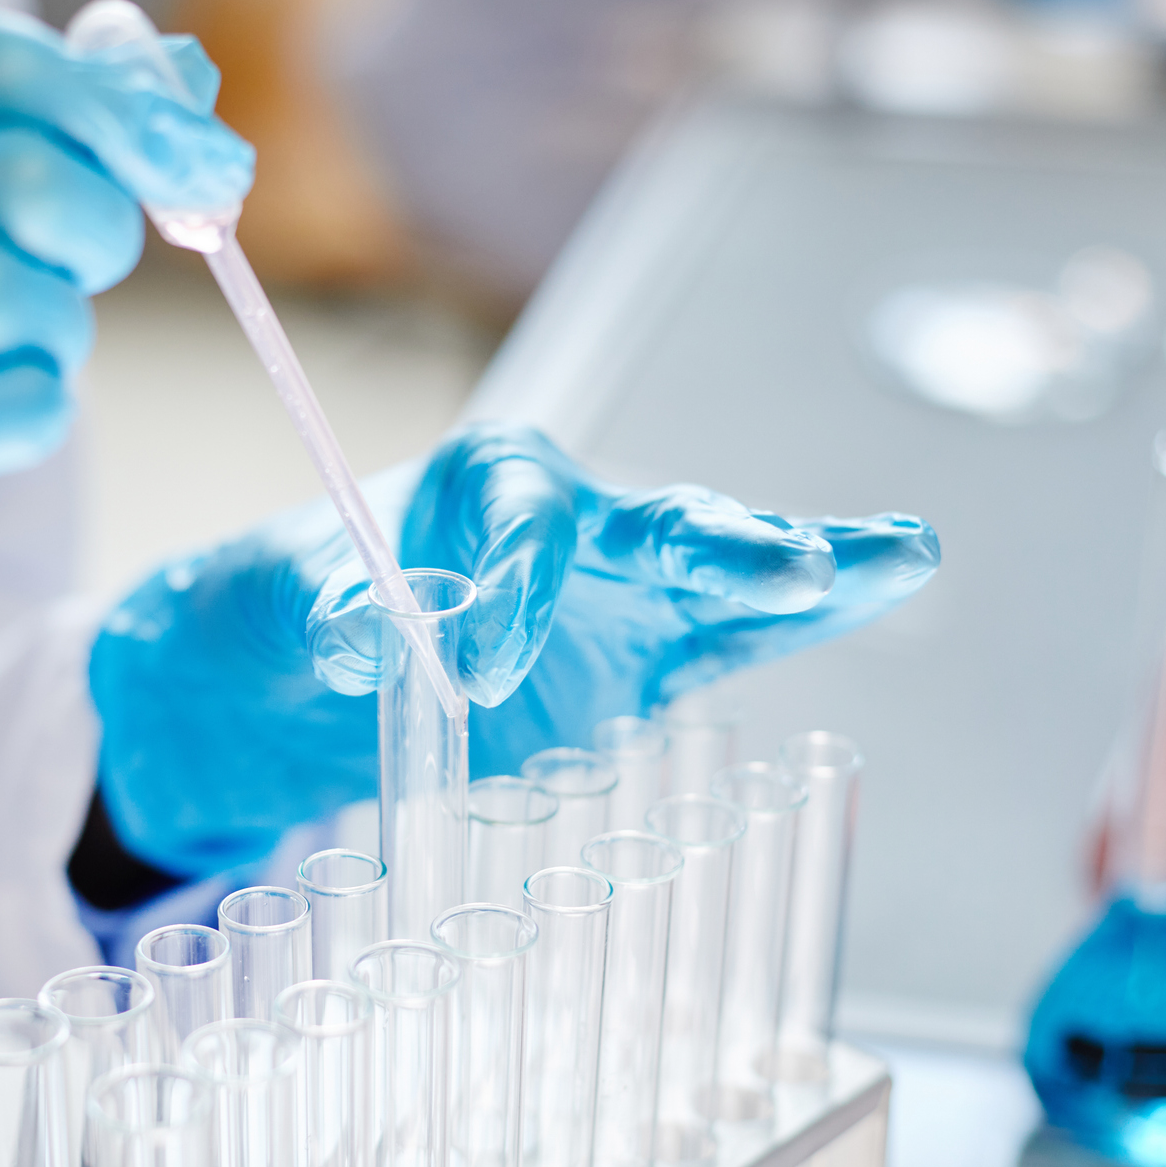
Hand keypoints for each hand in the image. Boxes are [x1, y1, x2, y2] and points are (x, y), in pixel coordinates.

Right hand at [0, 17, 251, 741]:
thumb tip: (178, 89)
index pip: (6, 65)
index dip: (127, 118)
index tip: (190, 164)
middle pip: (35, 186)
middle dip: (96, 238)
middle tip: (59, 277)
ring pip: (21, 304)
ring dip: (50, 340)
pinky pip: (8, 411)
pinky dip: (24, 414)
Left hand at [89, 423, 938, 876]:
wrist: (278, 682)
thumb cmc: (273, 617)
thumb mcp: (268, 607)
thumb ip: (320, 609)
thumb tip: (365, 637)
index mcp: (478, 484)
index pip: (524, 518)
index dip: (515, 586)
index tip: (468, 668)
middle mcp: (566, 523)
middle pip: (654, 525)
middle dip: (718, 546)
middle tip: (785, 567)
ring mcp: (616, 595)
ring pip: (717, 574)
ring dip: (799, 570)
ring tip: (897, 555)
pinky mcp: (639, 663)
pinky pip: (729, 637)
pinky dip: (802, 615)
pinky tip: (884, 578)